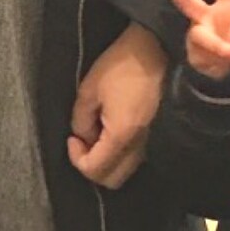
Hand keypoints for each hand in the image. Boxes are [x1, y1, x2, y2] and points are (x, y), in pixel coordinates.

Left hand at [68, 22, 166, 188]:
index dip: (77, 158)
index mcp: (122, 136)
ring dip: (107, 160)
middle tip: (83, 141)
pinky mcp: (158, 135)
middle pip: (112, 180)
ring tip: (99, 133)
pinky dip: (120, 153)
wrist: (157, 50)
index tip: (72, 138)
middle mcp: (141, 147)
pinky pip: (136, 158)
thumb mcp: (89, 90)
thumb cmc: (122, 65)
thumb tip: (84, 136)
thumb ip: (81, 120)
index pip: (95, 170)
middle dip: (92, 166)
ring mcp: (153, 143)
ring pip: (125, 171)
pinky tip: (114, 129)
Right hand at [156, 0, 229, 79]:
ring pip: (202, 39)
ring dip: (219, 51)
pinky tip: (218, 67)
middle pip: (188, 1)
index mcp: (226, 9)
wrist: (229, 74)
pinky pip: (201, 59)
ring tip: (229, 58)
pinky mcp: (189, 52)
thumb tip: (229, 53)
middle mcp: (206, 17)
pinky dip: (215, 66)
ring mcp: (195, 33)